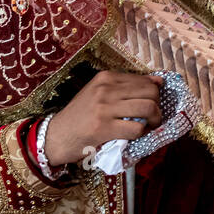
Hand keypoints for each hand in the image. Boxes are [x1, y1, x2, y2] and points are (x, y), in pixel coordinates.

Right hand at [43, 71, 162, 165]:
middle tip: (152, 117)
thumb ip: (126, 86)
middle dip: (157, 106)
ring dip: (154, 120)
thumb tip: (158, 81)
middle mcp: (106, 88)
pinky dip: (142, 134)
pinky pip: (136, 128)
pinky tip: (136, 136)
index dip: (154, 95)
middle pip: (151, 93)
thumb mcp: (99, 93)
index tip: (150, 105)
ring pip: (148, 108)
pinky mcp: (103, 128)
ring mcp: (104, 108)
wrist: (55, 136)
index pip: (145, 81)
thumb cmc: (80, 116)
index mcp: (106, 77)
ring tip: (148, 126)